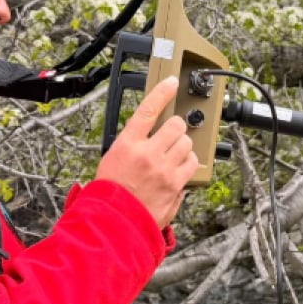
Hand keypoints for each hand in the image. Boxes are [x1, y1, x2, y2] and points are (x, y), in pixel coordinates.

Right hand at [95, 76, 197, 227]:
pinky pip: (192, 164)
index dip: (162, 92)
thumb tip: (150, 134)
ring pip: (186, 143)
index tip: (171, 82)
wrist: (114, 221)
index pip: (148, 109)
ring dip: (182, 146)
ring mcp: (163, 169)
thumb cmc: (110, 192)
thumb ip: (133, 144)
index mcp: (127, 144)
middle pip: (175, 125)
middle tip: (170, 137)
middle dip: (175, 129)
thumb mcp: (112, 158)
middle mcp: (147, 154)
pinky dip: (188, 163)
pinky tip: (179, 168)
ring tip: (172, 156)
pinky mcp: (175, 184)